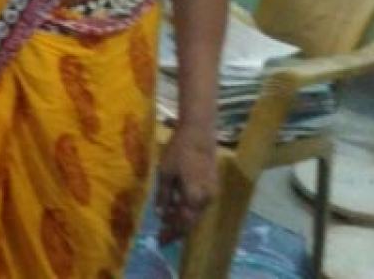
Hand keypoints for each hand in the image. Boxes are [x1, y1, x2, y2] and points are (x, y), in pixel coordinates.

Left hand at [156, 125, 216, 243]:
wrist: (199, 132)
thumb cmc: (179, 150)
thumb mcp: (165, 172)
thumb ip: (163, 195)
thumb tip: (160, 214)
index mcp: (194, 197)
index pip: (182, 223)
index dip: (171, 233)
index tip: (160, 241)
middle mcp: (206, 199)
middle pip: (191, 221)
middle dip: (177, 230)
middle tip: (163, 237)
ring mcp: (212, 192)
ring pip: (196, 213)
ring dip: (183, 220)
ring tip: (168, 225)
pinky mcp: (213, 185)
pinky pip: (200, 204)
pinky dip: (189, 209)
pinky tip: (178, 208)